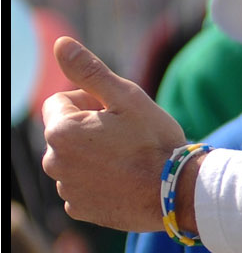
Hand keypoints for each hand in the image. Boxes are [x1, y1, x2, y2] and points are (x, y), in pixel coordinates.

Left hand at [40, 37, 187, 232]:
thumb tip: (61, 43)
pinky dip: (98, 181)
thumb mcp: (127, 98)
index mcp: (61, 131)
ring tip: (129, 160)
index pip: (61, 101)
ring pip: (74, 159)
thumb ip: (90, 72)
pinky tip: (124, 181)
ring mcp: (65, 189)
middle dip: (89, 129)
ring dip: (93, 155)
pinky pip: (81, 186)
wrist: (177, 193)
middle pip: (65, 132)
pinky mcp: (79, 209)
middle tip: (127, 136)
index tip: (118, 114)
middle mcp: (54, 162)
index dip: (91, 102)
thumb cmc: (155, 142)